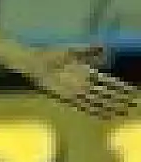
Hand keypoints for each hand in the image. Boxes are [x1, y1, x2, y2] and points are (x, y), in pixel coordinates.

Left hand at [14, 45, 138, 119]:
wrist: (31, 62)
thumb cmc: (50, 55)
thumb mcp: (73, 51)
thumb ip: (89, 50)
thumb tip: (105, 48)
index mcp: (85, 73)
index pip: (107, 82)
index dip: (120, 88)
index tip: (132, 91)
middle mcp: (81, 84)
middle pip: (104, 94)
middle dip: (119, 99)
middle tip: (134, 104)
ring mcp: (73, 92)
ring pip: (96, 101)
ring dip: (110, 106)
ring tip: (123, 110)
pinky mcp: (63, 97)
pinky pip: (80, 106)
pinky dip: (92, 110)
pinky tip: (102, 113)